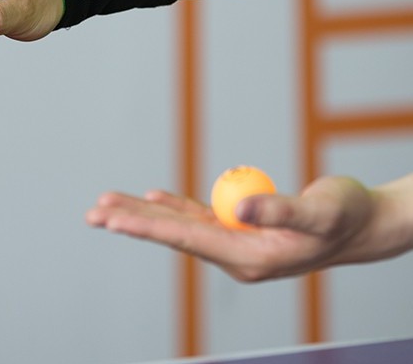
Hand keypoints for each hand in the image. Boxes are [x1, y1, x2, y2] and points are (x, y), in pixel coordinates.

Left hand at [86, 176, 376, 281]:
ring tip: (108, 205)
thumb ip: (280, 211)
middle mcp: (236, 254)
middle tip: (92, 213)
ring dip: (144, 212)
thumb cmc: (346, 217)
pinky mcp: (238, 227)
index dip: (147, 227)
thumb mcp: (319, 212)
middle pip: (174, 233)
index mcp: (250, 257)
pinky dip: (174, 204)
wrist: (362, 226)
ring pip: (180, 223)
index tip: (112, 220)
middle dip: (131, 222)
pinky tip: (153, 197)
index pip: (187, 239)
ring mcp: (235, 242)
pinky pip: (198, 216)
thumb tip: (240, 208)